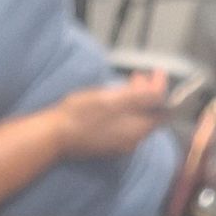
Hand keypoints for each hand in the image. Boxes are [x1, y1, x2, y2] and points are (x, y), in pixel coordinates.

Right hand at [54, 72, 168, 159]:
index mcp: (137, 130)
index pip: (161, 109)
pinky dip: (126, 110)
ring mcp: (119, 144)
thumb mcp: (113, 99)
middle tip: (139, 75)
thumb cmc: (81, 115)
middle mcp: (132, 140)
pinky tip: (115, 101)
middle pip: (150, 115)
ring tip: (128, 84)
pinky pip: (124, 125)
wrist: (54, 136)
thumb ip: (141, 98)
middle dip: (149, 93)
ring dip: (137, 100)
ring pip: (137, 119)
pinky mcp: (107, 144)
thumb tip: (162, 93)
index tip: (157, 72)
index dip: (162, 89)